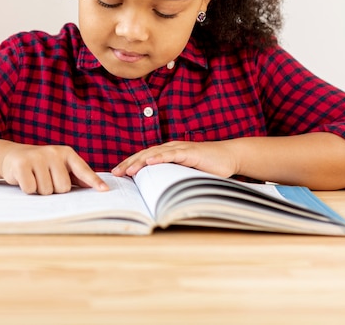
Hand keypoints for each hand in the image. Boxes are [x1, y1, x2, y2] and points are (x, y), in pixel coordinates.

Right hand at [0, 144, 108, 194]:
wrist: (12, 157)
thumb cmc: (41, 165)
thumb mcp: (59, 165)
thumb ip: (75, 175)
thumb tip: (95, 186)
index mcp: (66, 153)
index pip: (83, 170)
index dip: (94, 181)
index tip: (105, 190)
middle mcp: (53, 153)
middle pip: (63, 187)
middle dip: (54, 189)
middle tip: (45, 179)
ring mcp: (38, 157)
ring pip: (47, 190)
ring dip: (40, 190)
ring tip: (35, 178)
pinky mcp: (22, 164)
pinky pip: (31, 189)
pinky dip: (28, 189)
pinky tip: (25, 179)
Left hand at [111, 140, 238, 177]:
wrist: (229, 156)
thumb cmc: (208, 166)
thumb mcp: (186, 174)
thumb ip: (172, 179)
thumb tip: (158, 194)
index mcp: (168, 153)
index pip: (144, 158)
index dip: (130, 164)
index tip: (117, 174)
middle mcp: (171, 148)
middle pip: (144, 154)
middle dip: (129, 164)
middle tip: (115, 173)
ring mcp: (180, 149)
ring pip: (155, 153)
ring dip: (140, 161)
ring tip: (128, 170)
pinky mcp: (190, 152)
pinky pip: (172, 154)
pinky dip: (160, 157)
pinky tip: (150, 161)